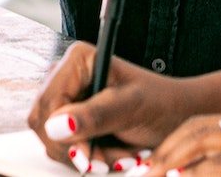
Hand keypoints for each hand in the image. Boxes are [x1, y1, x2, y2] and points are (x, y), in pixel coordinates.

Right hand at [30, 41, 198, 171]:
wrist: (177, 115)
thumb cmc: (161, 103)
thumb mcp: (132, 107)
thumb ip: (95, 115)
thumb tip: (56, 125)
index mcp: (78, 60)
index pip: (48, 102)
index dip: (61, 133)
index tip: (85, 155)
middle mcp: (67, 77)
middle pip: (44, 123)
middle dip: (77, 148)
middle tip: (109, 160)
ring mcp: (67, 100)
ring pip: (53, 140)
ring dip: (87, 156)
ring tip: (120, 155)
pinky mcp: (71, 120)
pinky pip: (64, 147)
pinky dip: (89, 158)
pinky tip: (113, 155)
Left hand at [149, 106, 220, 176]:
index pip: (217, 123)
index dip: (187, 140)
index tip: (167, 159)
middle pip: (201, 127)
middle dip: (170, 148)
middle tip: (149, 169)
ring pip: (203, 142)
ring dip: (174, 160)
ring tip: (154, 174)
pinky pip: (220, 166)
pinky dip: (198, 173)